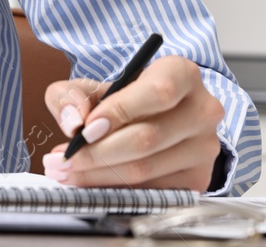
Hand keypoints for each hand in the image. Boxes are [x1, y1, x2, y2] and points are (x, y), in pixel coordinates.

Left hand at [41, 56, 224, 189]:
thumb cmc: (121, 99)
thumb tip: (73, 122)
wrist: (152, 118)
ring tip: (66, 172)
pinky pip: (152, 192)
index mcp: (182, 74)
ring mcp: (204, 147)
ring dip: (98, 175)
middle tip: (62, 160)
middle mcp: (202, 110)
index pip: (158, 92)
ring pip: (147, 169)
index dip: (119, 111)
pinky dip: (115, 190)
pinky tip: (90, 183)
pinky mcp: (198, 178)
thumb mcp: (91, 86)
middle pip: (148, 137)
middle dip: (96, 153)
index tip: (85, 129)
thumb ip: (71, 95)